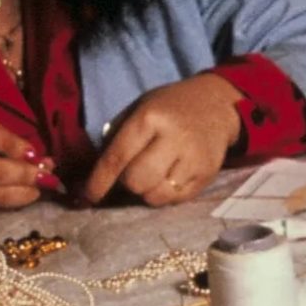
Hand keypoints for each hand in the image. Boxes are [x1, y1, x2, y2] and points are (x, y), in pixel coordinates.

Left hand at [81, 73, 243, 207]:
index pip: (117, 157)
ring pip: (155, 196)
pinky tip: (167, 179)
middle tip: (131, 174)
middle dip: (126, 184)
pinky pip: (175, 200)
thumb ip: (116, 138)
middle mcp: (174, 138)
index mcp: (150, 118)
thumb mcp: (138, 109)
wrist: (217, 105)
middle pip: (136, 181)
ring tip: (151, 177)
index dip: (99, 181)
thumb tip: (96, 176)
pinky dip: (164, 195)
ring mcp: (194, 159)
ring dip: (146, 192)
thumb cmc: (168, 108)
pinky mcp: (207, 175)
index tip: (88, 196)